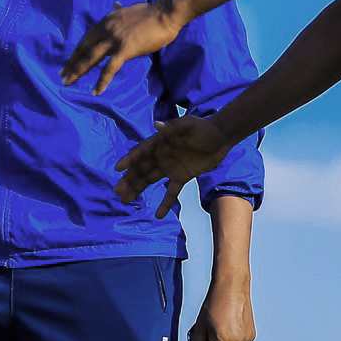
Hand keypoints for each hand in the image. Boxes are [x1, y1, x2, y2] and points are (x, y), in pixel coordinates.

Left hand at [62, 1, 184, 94]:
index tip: (69, 61)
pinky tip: (96, 91)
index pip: (86, 38)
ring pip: (91, 58)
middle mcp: (106, 29)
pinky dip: (101, 81)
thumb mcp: (129, 10)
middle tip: (62, 75)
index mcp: (106, 21)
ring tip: (68, 83)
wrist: (166, 13)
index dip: (76, 51)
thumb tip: (115, 5)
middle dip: (71, 63)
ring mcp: (114, 39)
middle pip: (83, 48)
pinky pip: (109, 68)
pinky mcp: (125, 49)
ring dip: (78, 71)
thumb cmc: (152, 13)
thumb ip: (119, 11)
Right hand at [115, 116, 230, 215]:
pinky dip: (165, 203)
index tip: (118, 168)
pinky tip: (158, 215)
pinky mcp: (182, 177)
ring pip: (150, 180)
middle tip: (118, 192)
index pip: (142, 151)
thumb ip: (174, 126)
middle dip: (129, 180)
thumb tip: (157, 125)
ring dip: (137, 189)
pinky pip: (171, 192)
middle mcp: (162, 155)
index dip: (130, 159)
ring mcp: (171, 167)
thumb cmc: (204, 127)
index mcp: (160, 142)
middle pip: (141, 169)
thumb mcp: (189, 124)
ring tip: (125, 200)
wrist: (221, 137)